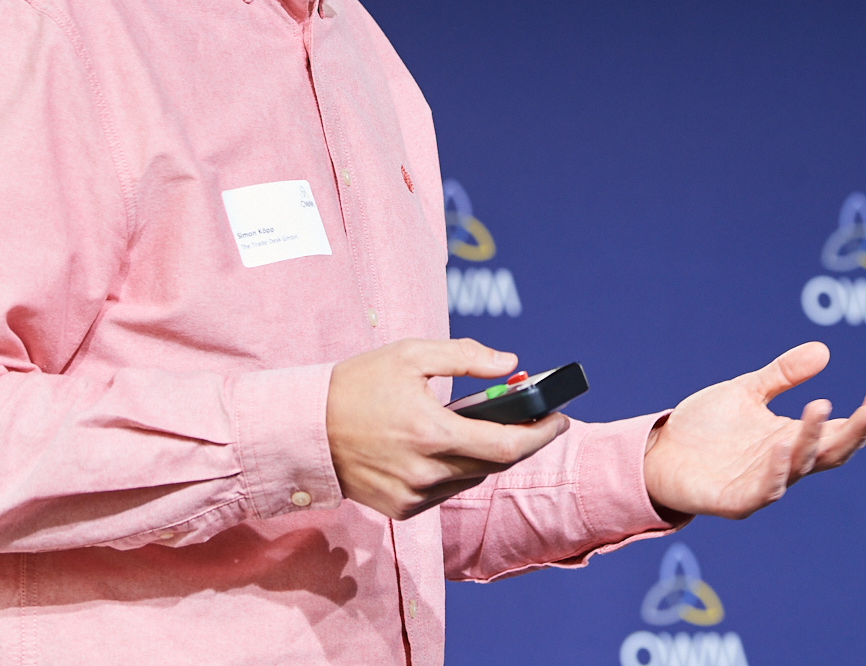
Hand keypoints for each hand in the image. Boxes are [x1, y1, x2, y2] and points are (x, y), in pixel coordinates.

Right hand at [326, 339, 568, 520]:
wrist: (304, 429)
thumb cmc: (356, 385)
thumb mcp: (409, 355)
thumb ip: (465, 357)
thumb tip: (509, 363)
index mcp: (431, 433)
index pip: (506, 446)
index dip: (541, 434)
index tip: (561, 418)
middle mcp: (426, 473)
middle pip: (496, 464)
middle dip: (520, 440)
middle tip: (533, 417)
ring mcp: (413, 497)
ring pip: (472, 479)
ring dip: (487, 455)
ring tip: (488, 426)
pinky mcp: (401, 511)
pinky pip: (446, 491)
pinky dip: (457, 470)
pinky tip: (449, 447)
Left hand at [642, 341, 865, 520]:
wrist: (660, 452)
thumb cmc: (706, 426)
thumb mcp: (747, 391)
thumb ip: (782, 375)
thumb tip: (824, 350)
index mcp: (791, 438)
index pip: (838, 431)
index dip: (863, 418)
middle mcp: (784, 462)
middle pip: (830, 452)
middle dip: (855, 432)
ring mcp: (763, 483)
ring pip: (799, 466)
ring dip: (811, 439)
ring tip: (820, 406)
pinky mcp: (736, 500)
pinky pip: (763, 490)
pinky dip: (775, 470)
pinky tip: (781, 444)